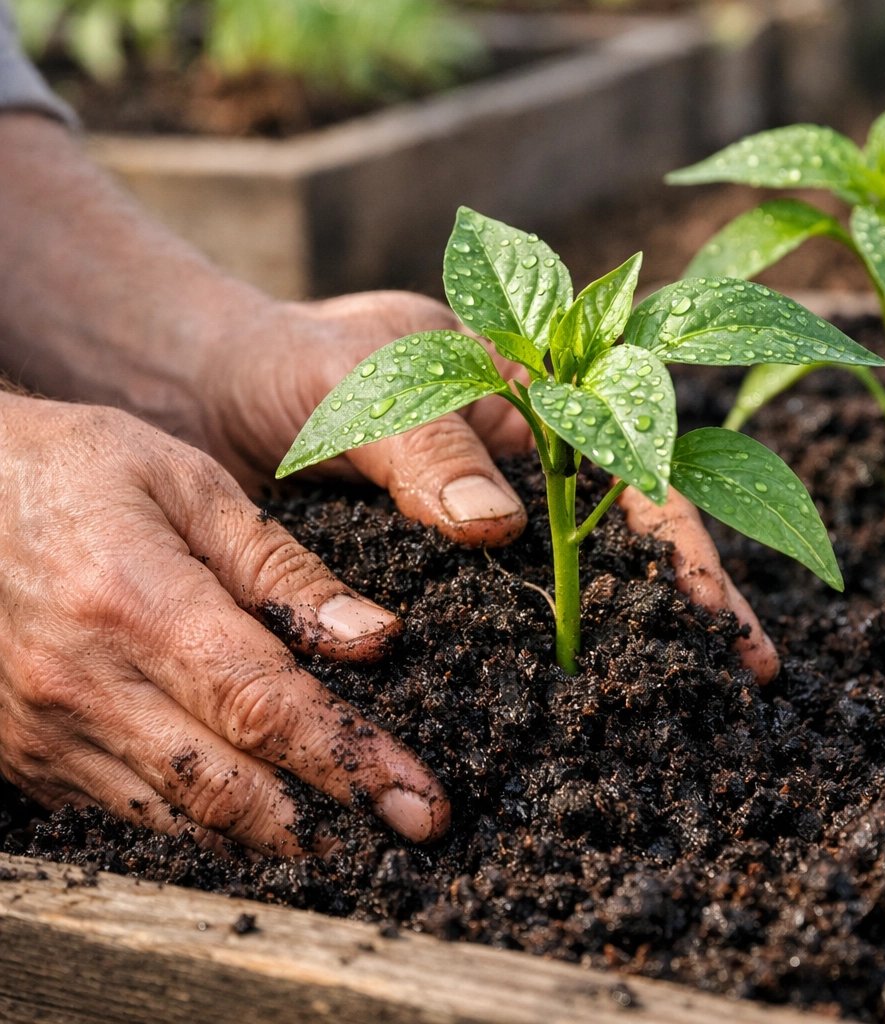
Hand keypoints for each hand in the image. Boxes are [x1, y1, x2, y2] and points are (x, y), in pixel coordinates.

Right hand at [0, 395, 448, 853]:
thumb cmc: (75, 468)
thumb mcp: (189, 485)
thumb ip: (282, 570)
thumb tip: (373, 638)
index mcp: (138, 602)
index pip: (268, 707)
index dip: (352, 762)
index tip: (420, 801)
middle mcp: (86, 684)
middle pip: (228, 787)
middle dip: (332, 824)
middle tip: (409, 833)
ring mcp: (46, 730)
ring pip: (179, 819)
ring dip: (272, 839)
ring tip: (350, 840)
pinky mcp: (26, 753)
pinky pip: (128, 810)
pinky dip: (201, 823)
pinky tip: (255, 816)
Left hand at [201, 291, 778, 683]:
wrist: (212, 398)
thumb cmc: (299, 366)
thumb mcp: (370, 381)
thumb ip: (430, 445)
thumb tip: (500, 526)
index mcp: (535, 401)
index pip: (634, 465)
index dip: (682, 539)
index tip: (717, 613)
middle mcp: (522, 471)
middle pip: (622, 538)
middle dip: (682, 604)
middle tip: (734, 681)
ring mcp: (479, 529)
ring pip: (566, 589)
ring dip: (615, 644)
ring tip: (667, 715)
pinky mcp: (433, 577)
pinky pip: (492, 624)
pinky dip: (527, 666)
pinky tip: (548, 717)